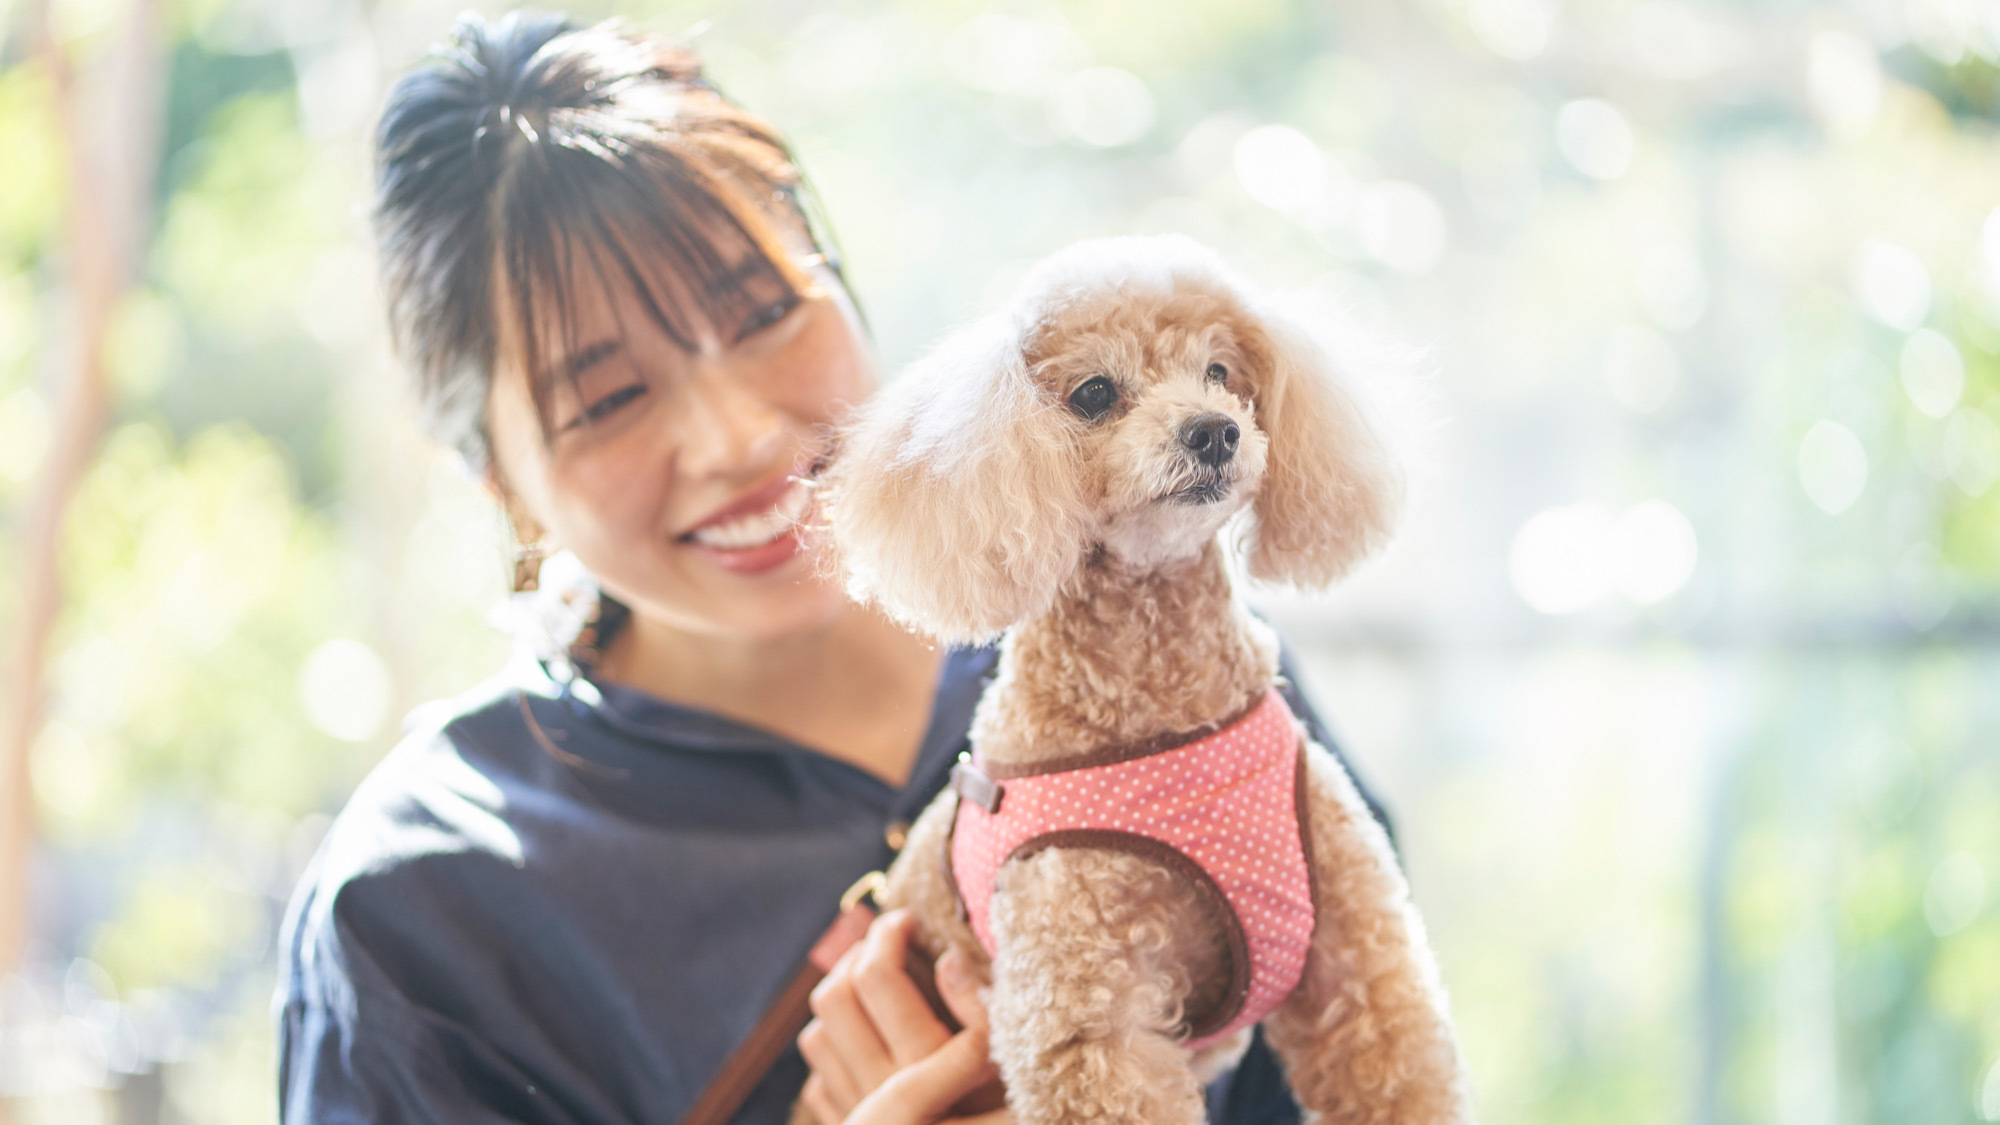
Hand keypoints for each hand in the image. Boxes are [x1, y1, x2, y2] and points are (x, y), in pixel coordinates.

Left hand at [797, 910, 1006, 1124]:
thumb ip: (983, 1020)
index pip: (878, 976)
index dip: (890, 934)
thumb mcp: (1012, 1077)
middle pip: (836, 996)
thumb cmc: (1005, 1119)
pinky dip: (834, 1050)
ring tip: (873, 978)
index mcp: (916, 1070)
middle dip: (859, 954)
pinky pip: (820, 1079)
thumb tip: (948, 963)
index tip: (908, 918)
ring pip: (816, 1034)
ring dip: (840, 999)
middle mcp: (875, 1093)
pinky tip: (866, 1039)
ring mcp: (857, 1116)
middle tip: (888, 936)